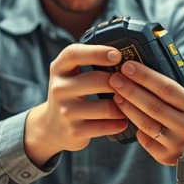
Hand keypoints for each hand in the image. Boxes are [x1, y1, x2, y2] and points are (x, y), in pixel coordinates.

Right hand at [24, 44, 128, 166]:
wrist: (51, 127)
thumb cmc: (70, 94)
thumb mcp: (70, 75)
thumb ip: (89, 62)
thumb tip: (125, 57)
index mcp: (59, 69)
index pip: (74, 54)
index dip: (97, 52)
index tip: (117, 55)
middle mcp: (59, 89)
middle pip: (96, 80)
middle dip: (118, 82)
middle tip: (132, 84)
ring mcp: (66, 111)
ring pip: (105, 107)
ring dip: (123, 106)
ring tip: (130, 104)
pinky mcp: (74, 131)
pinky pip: (106, 126)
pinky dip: (119, 123)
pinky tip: (123, 121)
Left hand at [110, 61, 183, 165]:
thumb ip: (172, 87)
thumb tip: (141, 67)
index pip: (167, 88)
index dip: (145, 77)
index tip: (128, 66)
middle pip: (153, 106)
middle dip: (131, 90)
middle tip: (114, 78)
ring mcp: (178, 144)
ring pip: (145, 123)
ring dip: (127, 107)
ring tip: (116, 94)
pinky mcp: (167, 156)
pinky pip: (145, 139)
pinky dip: (134, 126)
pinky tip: (126, 115)